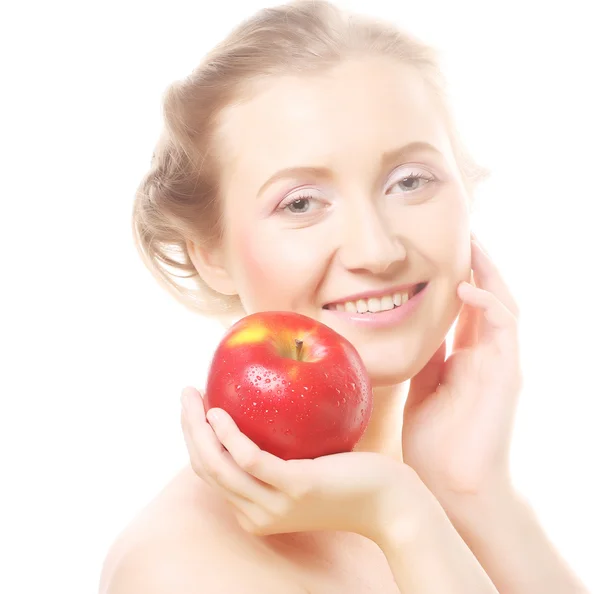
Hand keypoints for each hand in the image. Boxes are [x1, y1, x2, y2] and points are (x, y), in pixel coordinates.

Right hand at [180, 387, 428, 542]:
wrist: (390, 504)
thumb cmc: (350, 480)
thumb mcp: (306, 470)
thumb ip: (281, 454)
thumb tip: (263, 410)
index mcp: (254, 511)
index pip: (210, 474)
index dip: (194, 440)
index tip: (195, 408)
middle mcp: (256, 514)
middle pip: (205, 468)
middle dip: (187, 429)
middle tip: (185, 394)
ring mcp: (274, 505)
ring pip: (217, 465)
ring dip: (197, 427)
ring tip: (193, 395)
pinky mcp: (294, 488)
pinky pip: (249, 459)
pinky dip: (229, 435)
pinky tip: (221, 411)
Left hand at [402, 233, 521, 503]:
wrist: (450, 483)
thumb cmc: (434, 441)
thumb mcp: (422, 385)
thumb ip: (424, 355)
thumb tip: (405, 324)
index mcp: (468, 355)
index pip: (468, 305)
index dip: (458, 274)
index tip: (437, 247)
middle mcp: (489, 353)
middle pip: (488, 294)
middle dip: (477, 262)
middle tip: (461, 231)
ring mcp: (501, 361)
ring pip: (503, 302)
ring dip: (488, 271)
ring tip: (470, 241)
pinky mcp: (508, 374)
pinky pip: (504, 328)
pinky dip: (487, 304)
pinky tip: (465, 287)